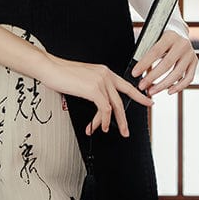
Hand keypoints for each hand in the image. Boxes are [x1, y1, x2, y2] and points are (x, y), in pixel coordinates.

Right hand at [38, 53, 153, 137]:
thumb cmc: (62, 74)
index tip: (148, 101)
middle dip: (124, 119)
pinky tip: (99, 126)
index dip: (139, 95)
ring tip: (106, 131)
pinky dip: (102, 120)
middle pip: (122, 100)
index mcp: (105, 72)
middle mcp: (105, 75)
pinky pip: (104, 109)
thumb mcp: (83, 79)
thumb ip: (94, 88)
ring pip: (114, 107)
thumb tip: (99, 103)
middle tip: (126, 131)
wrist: (50, 67)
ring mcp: (101, 81)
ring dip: (111, 123)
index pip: (126, 85)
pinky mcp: (94, 88)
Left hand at [131, 28, 196, 95]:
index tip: (134, 74)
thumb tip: (135, 71)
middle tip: (141, 86)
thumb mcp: (152, 39)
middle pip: (167, 64)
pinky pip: (188, 78)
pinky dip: (179, 87)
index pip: (155, 51)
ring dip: (163, 85)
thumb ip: (144, 51)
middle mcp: (183, 44)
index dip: (144, 64)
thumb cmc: (160, 38)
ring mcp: (190, 54)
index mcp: (170, 35)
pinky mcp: (195, 62)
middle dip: (152, 77)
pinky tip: (168, 91)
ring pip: (177, 74)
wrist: (178, 33)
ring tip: (151, 91)